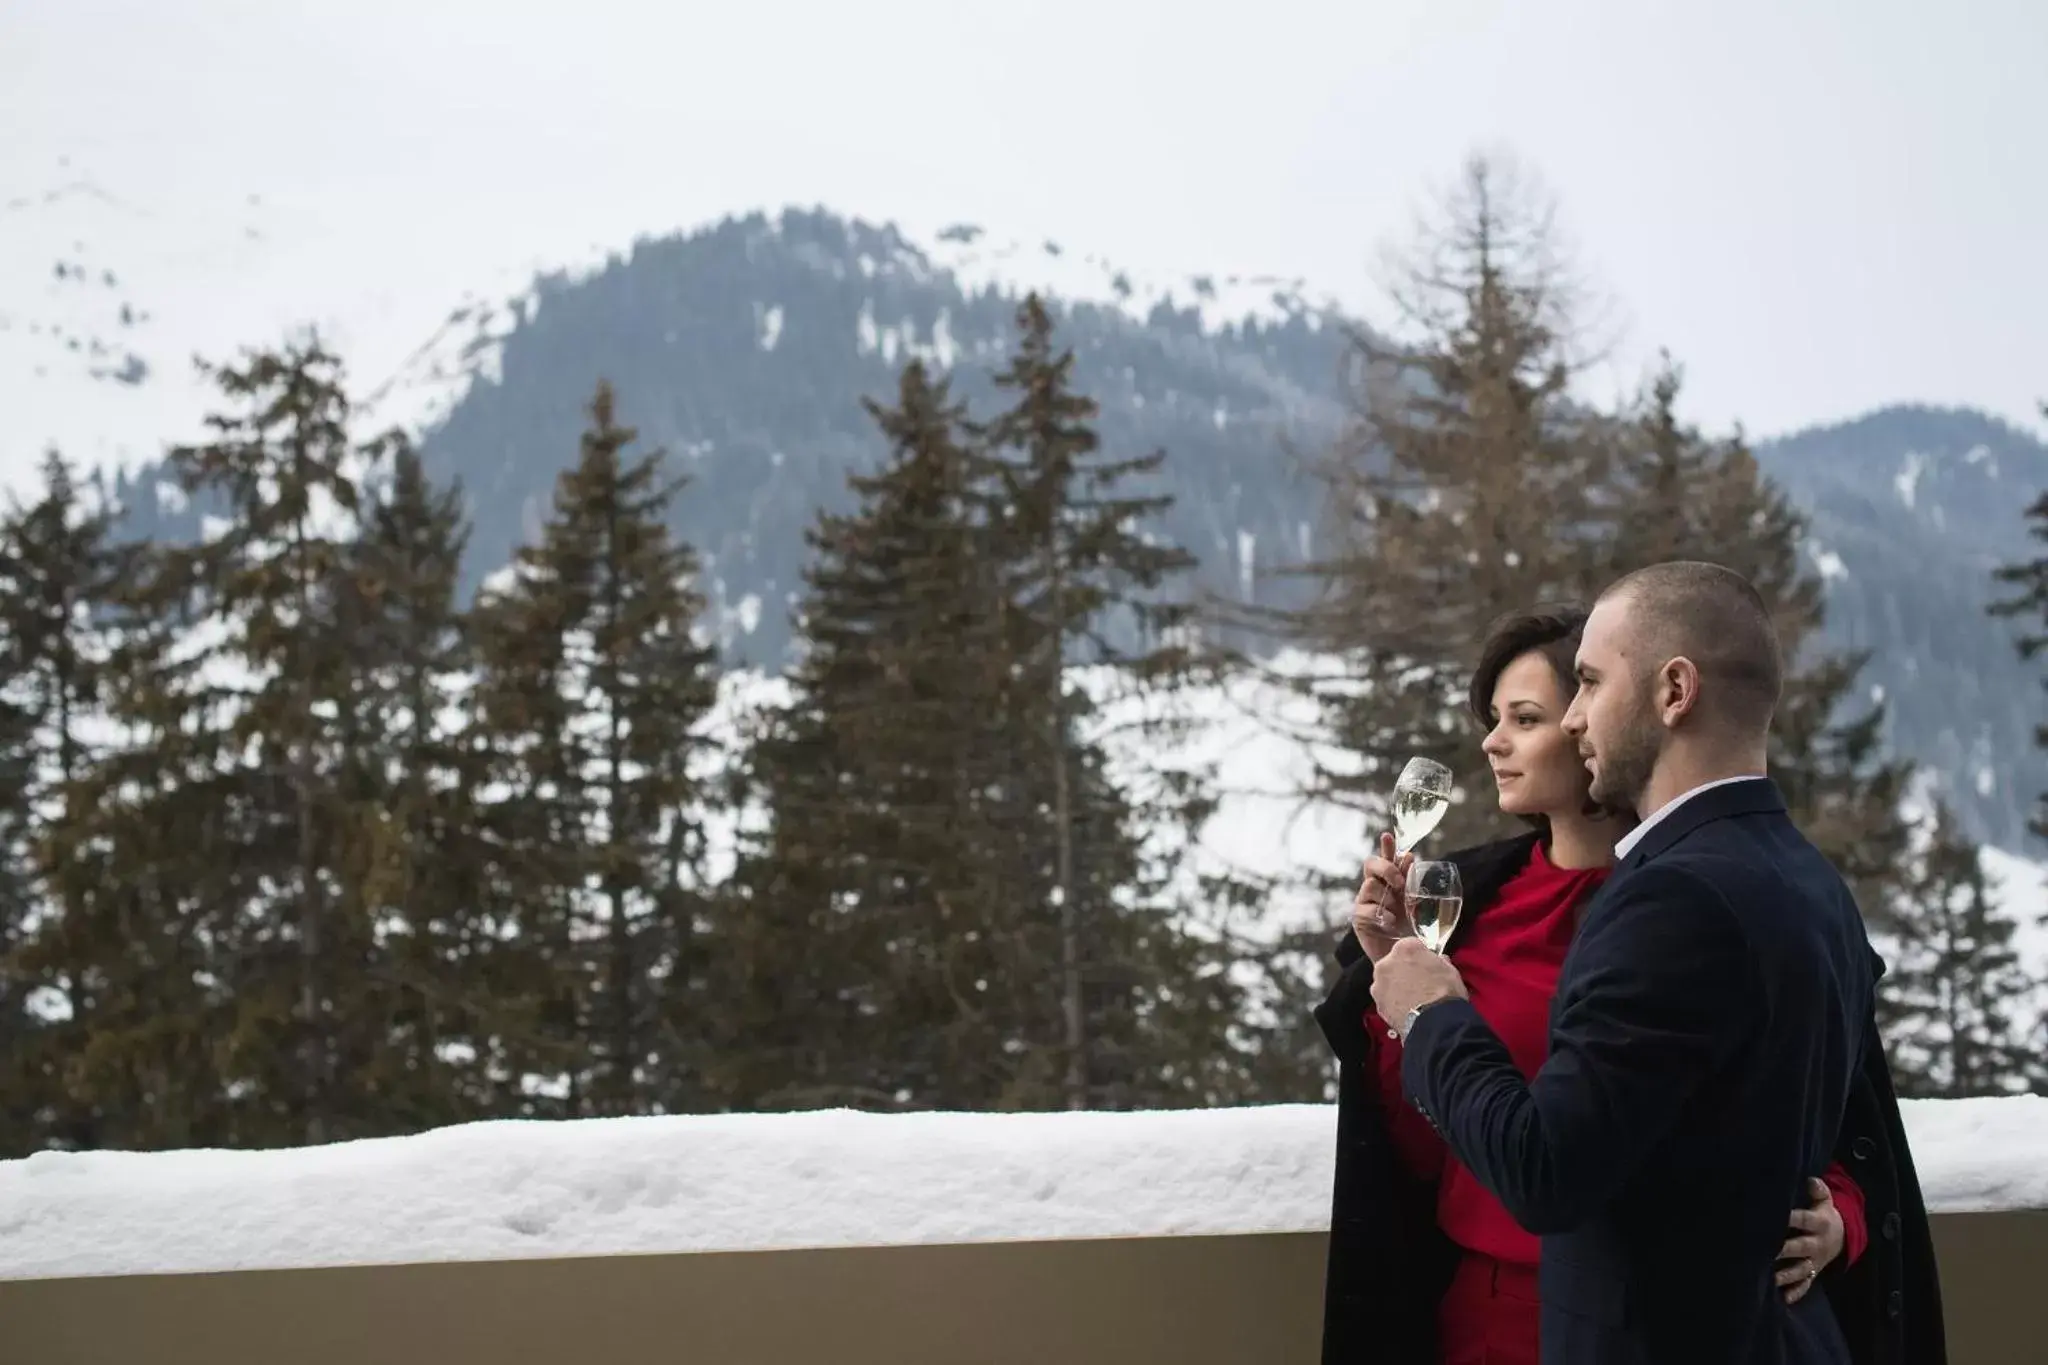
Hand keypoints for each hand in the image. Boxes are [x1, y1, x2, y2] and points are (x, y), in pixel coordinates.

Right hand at [1350, 832, 1414, 963]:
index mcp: (1390, 881)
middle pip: (1371, 864)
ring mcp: (1365, 902)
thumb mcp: (1414, 902)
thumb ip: (1410, 881)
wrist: (1402, 956)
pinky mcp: (1359, 918)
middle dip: (1386, 869)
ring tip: (1397, 913)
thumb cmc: (1410, 928)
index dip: (1386, 846)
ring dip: (1386, 898)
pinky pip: (1365, 909)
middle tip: (1399, 883)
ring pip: (1370, 886)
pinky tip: (1390, 923)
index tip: (1388, 836)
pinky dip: (1380, 915)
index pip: (1386, 858)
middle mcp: (1375, 887)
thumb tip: (1410, 857)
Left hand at [1369, 937, 1467, 1032]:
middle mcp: (1386, 962)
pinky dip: (1392, 1003)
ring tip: (1412, 999)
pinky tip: (1406, 1010)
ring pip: (1386, 981)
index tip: (1425, 965)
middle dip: (1403, 971)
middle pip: (1394, 963)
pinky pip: (1385, 999)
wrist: (1436, 1022)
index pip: (1410, 946)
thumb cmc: (1446, 993)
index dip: (1418, 956)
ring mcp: (1379, 983)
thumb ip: (1439, 962)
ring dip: (1395, 987)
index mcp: (1405, 948)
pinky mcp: (1377, 1003)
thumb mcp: (1450, 970)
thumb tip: (1439, 961)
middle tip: (1418, 983)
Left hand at [1777, 1177, 1844, 1302]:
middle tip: (1765, 1250)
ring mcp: (1815, 1261)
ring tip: (1771, 1278)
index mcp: (1819, 1224)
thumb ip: (1819, 1191)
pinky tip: (1783, 1298)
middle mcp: (1817, 1244)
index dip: (1791, 1218)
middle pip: (1799, 1247)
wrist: (1843, 1239)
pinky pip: (1805, 1285)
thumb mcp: (1825, 1202)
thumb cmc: (1824, 1216)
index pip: (1804, 1220)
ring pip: (1800, 1269)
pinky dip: (1795, 1292)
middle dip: (1783, 1249)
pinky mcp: (1813, 1273)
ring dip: (1786, 1275)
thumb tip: (1811, 1180)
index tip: (1775, 1216)